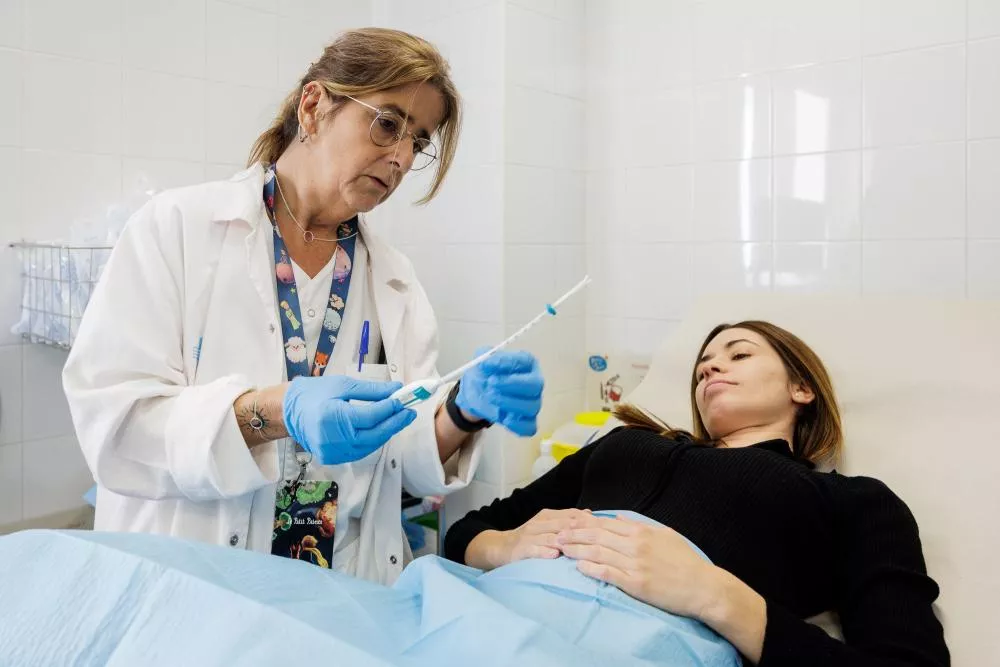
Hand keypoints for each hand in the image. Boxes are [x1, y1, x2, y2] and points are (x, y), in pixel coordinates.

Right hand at [282, 376, 416, 464]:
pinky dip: (373, 440)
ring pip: (370, 446)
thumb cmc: (315, 393)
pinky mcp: (333, 458)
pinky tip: (380, 429)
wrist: (289, 412)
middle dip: (395, 423)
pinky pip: (360, 451)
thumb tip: (397, 390)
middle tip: (409, 412)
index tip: (405, 400)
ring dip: (386, 432)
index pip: (372, 416)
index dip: (391, 408)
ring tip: (398, 419)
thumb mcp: (343, 385)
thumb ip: (372, 390)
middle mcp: (333, 439)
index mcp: (334, 417)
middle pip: (375, 435)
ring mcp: (333, 452)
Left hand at [456, 348, 543, 435]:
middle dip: (512, 384)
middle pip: (535, 385)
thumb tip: (487, 363)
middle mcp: (534, 382)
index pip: (526, 361)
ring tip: (490, 397)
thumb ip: (486, 359)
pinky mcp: (527, 421)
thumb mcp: (483, 361)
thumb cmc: (486, 374)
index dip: (507, 362)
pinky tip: (505, 420)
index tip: (486, 365)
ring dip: (509, 403)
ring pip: (531, 406)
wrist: (478, 393)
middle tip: (490, 383)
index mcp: (527, 363)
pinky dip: (518, 425)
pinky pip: (530, 427)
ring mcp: (532, 402)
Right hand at [491, 508, 591, 566]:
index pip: (572, 515)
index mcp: (548, 516)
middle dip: (582, 531)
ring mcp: (530, 536)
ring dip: (565, 541)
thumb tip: (590, 514)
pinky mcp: (520, 549)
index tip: (606, 529)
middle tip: (600, 538)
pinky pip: (533, 550)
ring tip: (580, 546)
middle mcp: (540, 523)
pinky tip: (554, 555)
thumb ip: (567, 520)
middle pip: (564, 524)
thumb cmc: (530, 538)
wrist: (500, 547)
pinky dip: (544, 552)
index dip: (589, 521)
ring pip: (551, 536)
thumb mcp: (548, 525)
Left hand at [557, 514, 722, 619]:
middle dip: (574, 534)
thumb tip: (619, 517)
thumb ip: (640, 525)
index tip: (568, 522)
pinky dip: (591, 569)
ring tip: (561, 548)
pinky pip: (609, 573)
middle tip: (556, 534)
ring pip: (598, 553)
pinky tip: (578, 567)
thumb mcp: (665, 535)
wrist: (703, 587)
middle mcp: (636, 545)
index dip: (584, 523)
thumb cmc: (686, 562)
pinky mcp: (636, 583)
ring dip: (577, 550)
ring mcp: (635, 564)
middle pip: (597, 536)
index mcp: (641, 532)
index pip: (606, 523)